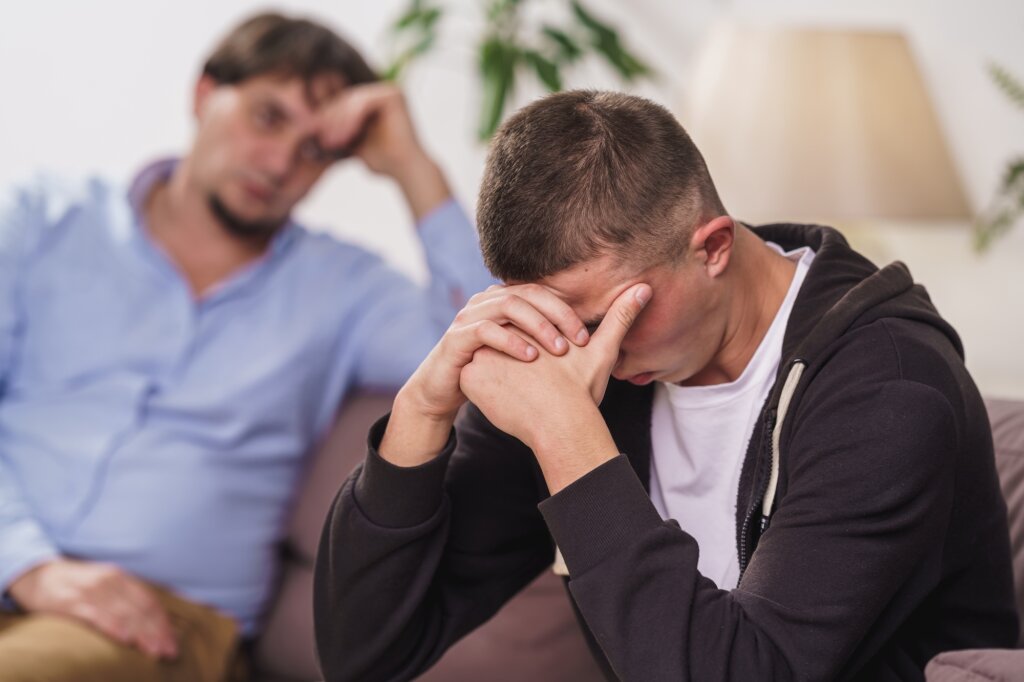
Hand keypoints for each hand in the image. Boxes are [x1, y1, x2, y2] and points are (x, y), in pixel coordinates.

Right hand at [8, 558, 178, 658]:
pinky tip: (123, 637)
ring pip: (122, 613)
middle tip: (169, 652)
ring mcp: (90, 590)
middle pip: (139, 609)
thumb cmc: (75, 585)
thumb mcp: (104, 586)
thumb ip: (125, 599)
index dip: (163, 623)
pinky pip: (94, 614)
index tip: (173, 642)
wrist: (37, 574)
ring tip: (152, 650)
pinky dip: (111, 625)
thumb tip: (150, 623)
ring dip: (140, 633)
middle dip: (157, 632)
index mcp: (121, 578)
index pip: (149, 601)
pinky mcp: (69, 601)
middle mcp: (110, 581)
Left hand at [318, 83, 447, 218]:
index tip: (314, 138)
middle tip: (320, 141)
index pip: (342, 104)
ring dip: (338, 122)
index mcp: (373, 99)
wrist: (406, 171)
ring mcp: (388, 89)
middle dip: (329, 121)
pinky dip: (350, 119)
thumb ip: (336, 133)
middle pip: (345, 100)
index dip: (326, 120)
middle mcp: (382, 90)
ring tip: (330, 142)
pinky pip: (363, 103)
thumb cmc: (382, 161)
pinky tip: (343, 137)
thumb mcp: (352, 144)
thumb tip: (307, 134)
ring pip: (352, 102)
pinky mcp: (392, 94)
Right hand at [380, 283, 590, 466]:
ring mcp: (470, 316)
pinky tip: (530, 358)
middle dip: (557, 316)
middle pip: (529, 293)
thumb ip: (552, 338)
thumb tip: (588, 334)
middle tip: (579, 341)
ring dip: (538, 326)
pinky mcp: (457, 337)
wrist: (445, 390)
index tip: (588, 337)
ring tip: (559, 350)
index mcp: (505, 300)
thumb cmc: (493, 372)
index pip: (543, 292)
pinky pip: (485, 330)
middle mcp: (487, 301)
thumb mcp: (525, 353)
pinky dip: (510, 341)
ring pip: (508, 305)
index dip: (567, 311)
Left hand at [459, 283, 650, 491]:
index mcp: (531, 322)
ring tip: (515, 393)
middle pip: (499, 343)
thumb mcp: (602, 350)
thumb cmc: (582, 392)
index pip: (519, 328)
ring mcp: (483, 353)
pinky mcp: (470, 377)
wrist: (561, 425)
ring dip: (492, 374)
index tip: (544, 373)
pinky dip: (480, 390)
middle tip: (529, 386)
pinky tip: (501, 401)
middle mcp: (504, 332)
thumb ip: (619, 317)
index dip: (531, 350)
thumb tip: (644, 289)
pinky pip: (468, 380)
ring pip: (482, 360)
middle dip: (508, 361)